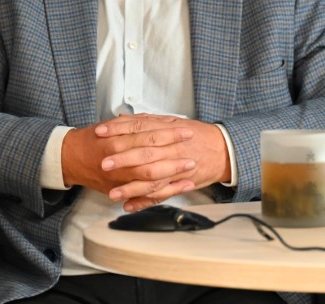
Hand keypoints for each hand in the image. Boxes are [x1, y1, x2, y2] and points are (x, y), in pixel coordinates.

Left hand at [61, 113, 231, 210]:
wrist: (223, 150)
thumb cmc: (197, 136)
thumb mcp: (174, 122)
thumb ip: (148, 121)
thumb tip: (123, 119)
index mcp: (169, 130)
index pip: (140, 128)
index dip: (119, 130)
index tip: (101, 133)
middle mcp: (173, 148)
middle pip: (146, 153)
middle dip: (124, 159)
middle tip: (104, 163)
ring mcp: (177, 167)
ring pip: (153, 178)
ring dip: (131, 187)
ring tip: (112, 193)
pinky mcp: (181, 183)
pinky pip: (162, 194)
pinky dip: (145, 201)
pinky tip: (129, 205)